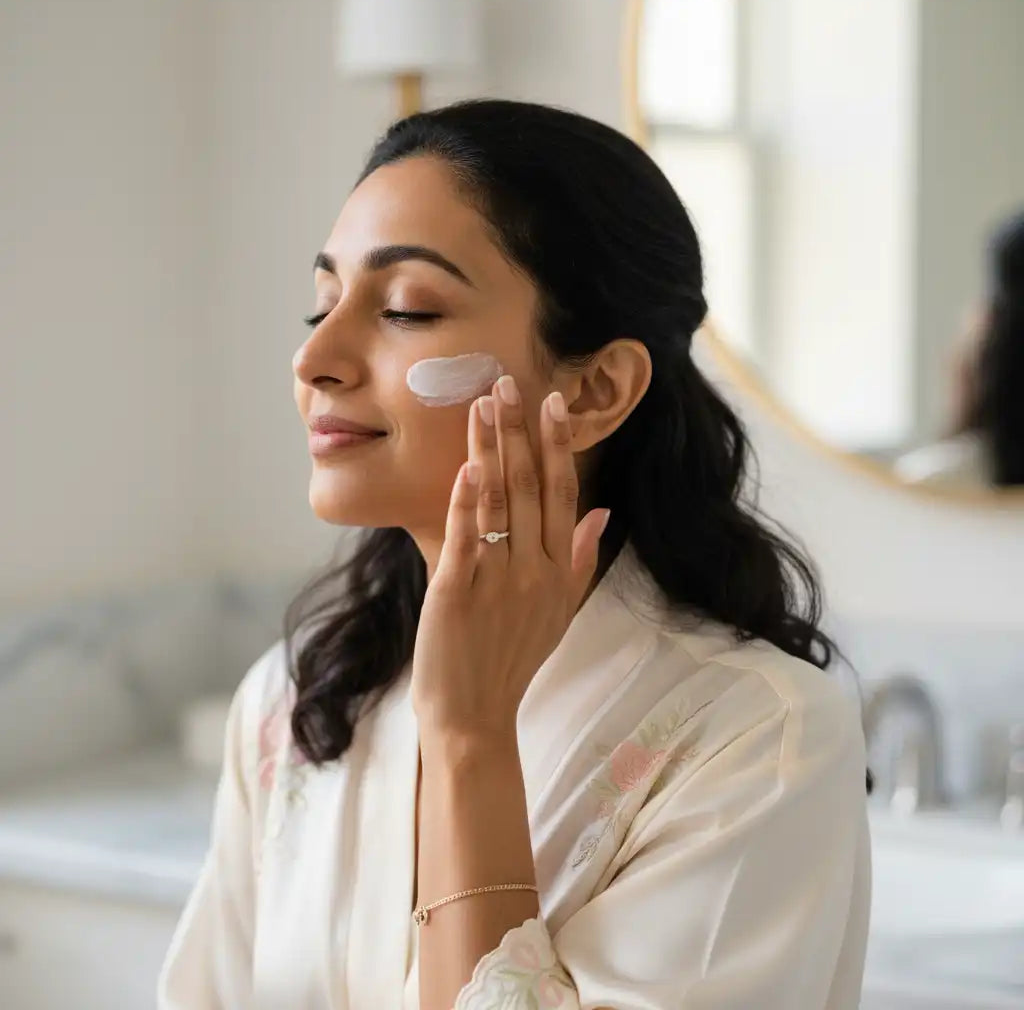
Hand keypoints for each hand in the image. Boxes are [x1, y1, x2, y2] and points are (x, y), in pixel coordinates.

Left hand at [410, 374, 610, 743]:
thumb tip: (602, 513)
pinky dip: (466, 500)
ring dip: (491, 449)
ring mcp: (497, 581)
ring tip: (482, 404)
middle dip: (519, 431)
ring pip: (497, 501)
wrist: (474, 716)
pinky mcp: (457, 593)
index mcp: (557, 570)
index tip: (552, 402)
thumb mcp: (559, 611)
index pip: (561, 494)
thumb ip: (579, 559)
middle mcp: (533, 570)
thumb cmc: (513, 660)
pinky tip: (468, 465)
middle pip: (529, 487)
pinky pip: (465, 537)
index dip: (556, 446)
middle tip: (506, 382)